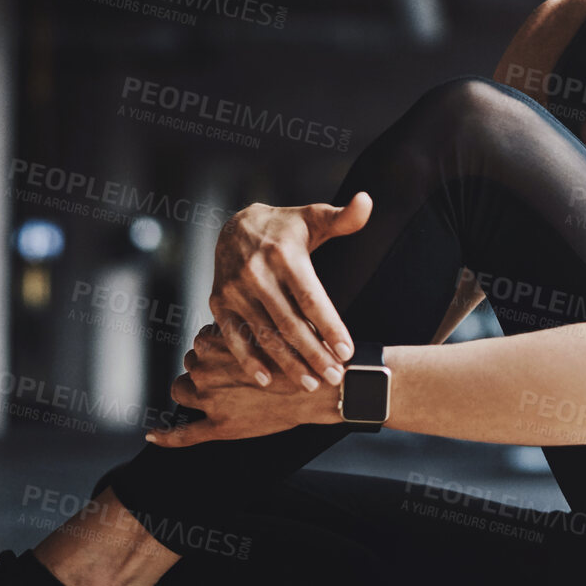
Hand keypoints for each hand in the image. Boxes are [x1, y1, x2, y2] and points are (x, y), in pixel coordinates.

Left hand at [146, 324, 340, 447]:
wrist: (324, 388)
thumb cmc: (302, 354)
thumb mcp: (270, 325)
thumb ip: (247, 323)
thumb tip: (239, 315)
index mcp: (214, 344)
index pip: (200, 342)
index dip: (216, 349)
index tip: (233, 353)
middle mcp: (205, 371)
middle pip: (190, 365)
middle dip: (206, 369)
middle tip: (233, 373)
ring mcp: (210, 401)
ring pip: (181, 392)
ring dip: (191, 391)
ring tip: (218, 393)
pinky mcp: (220, 429)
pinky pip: (183, 436)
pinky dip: (165, 436)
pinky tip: (153, 434)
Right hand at [209, 194, 372, 390]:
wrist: (236, 226)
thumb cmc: (286, 229)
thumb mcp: (314, 217)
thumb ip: (343, 217)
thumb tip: (366, 201)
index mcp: (284, 255)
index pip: (311, 297)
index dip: (329, 326)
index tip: (347, 351)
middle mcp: (256, 273)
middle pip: (289, 322)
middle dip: (314, 353)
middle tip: (335, 377)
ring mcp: (234, 290)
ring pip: (265, 334)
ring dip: (287, 363)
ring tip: (310, 384)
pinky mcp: (219, 303)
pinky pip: (234, 337)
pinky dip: (249, 361)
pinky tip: (268, 380)